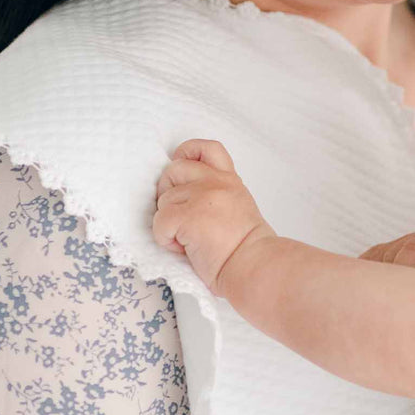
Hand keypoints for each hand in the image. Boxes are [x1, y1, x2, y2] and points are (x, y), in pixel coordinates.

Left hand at [153, 139, 273, 295]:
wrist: (254, 266)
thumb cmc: (246, 248)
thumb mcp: (238, 206)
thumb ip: (216, 193)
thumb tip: (186, 196)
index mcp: (229, 180)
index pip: (206, 149)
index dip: (186, 153)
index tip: (181, 173)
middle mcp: (216, 181)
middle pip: (173, 169)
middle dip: (168, 192)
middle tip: (180, 216)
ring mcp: (202, 196)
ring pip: (163, 201)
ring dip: (169, 223)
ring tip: (188, 240)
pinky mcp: (187, 215)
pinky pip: (160, 222)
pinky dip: (166, 239)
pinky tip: (184, 248)